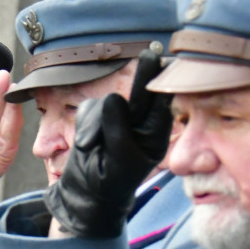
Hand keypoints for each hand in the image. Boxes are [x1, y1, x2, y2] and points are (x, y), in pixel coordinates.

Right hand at [44, 49, 171, 237]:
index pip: (161, 106)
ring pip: (105, 104)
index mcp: (154, 137)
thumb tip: (114, 98)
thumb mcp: (119, 162)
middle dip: (144, 75)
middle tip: (152, 53)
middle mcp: (138, 124)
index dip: (162, 85)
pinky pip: (88, 110)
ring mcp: (116, 119)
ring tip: (90, 149)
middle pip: (140, 94)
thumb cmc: (107, 184)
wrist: (82, 195)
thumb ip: (118, 131)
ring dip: (95, 125)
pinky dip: (84, 125)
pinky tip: (86, 143)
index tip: (167, 66)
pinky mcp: (95, 119)